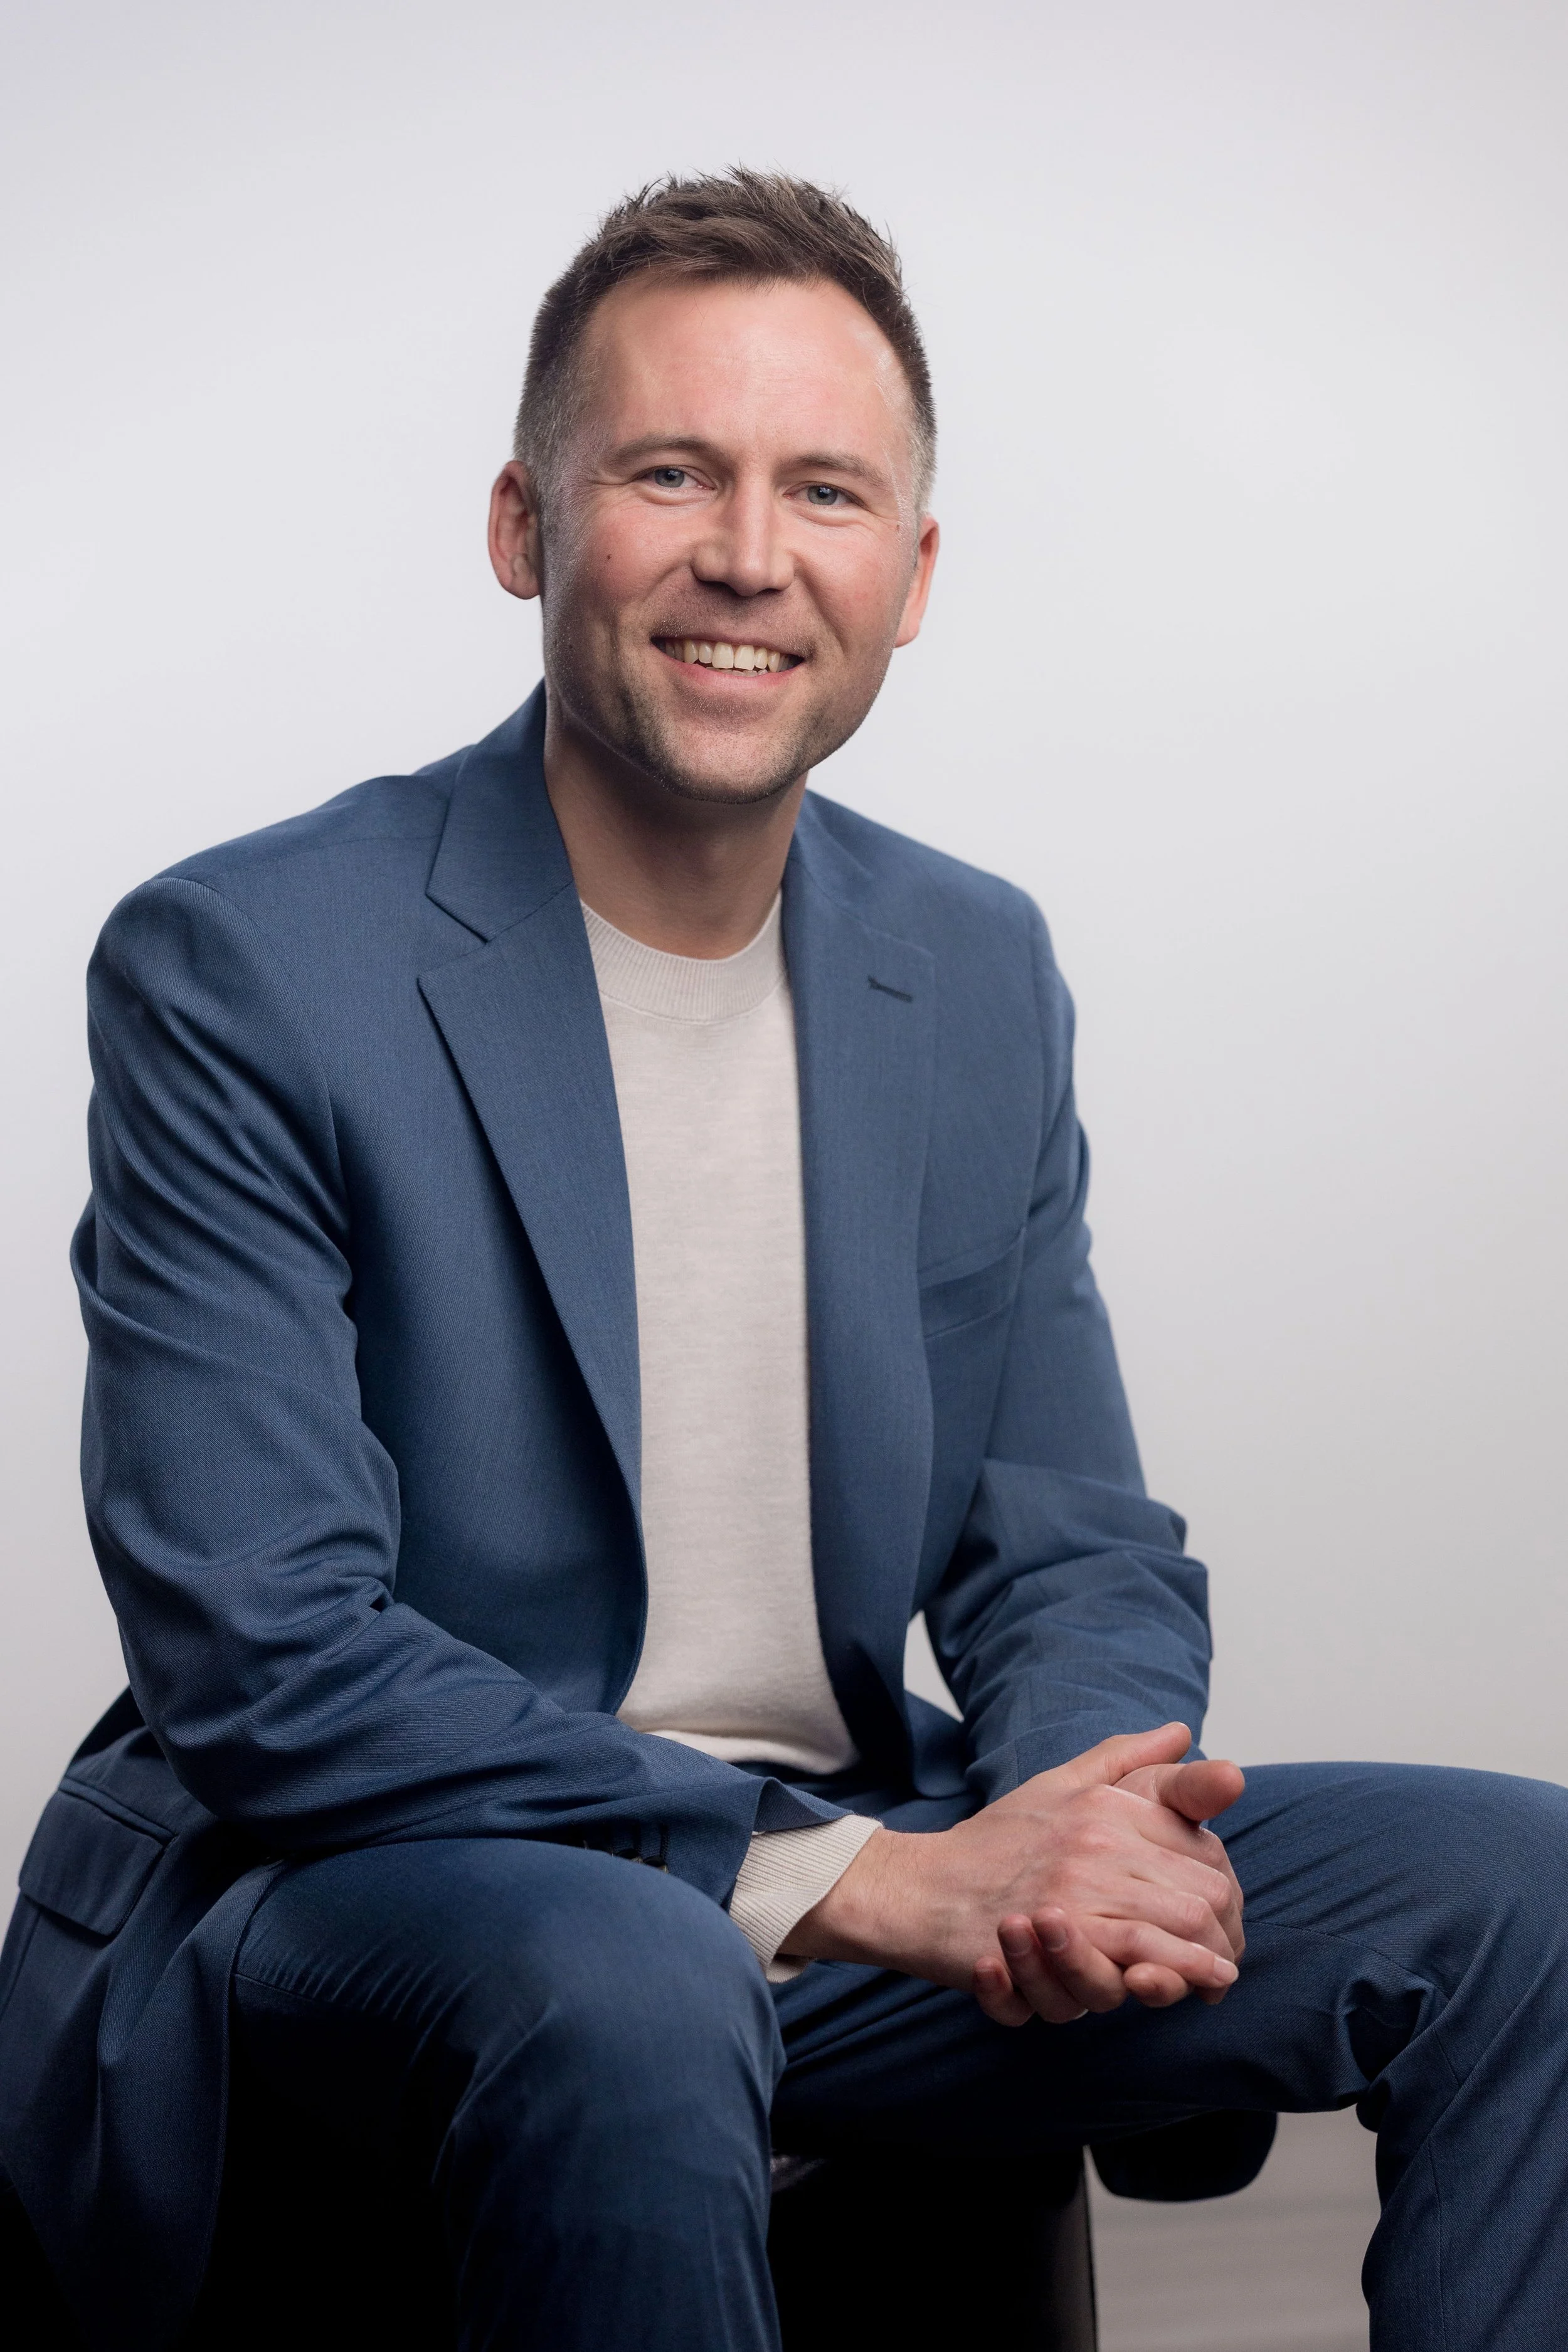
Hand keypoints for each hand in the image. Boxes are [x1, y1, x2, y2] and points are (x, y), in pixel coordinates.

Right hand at [786, 1723, 1244, 2025]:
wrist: (921, 1888)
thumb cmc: (992, 1842)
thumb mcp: (1059, 1785)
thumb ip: (1124, 1759)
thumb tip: (1179, 1731)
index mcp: (1105, 1805)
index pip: (1196, 1845)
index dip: (1222, 1885)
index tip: (1225, 1912)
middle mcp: (1097, 1839)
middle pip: (1199, 1888)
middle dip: (1223, 1927)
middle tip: (1226, 1954)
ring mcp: (1077, 1886)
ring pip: (1175, 1924)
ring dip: (1205, 1958)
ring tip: (1219, 1975)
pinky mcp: (1057, 1934)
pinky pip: (1133, 1957)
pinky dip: (1169, 1974)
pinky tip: (1183, 1984)